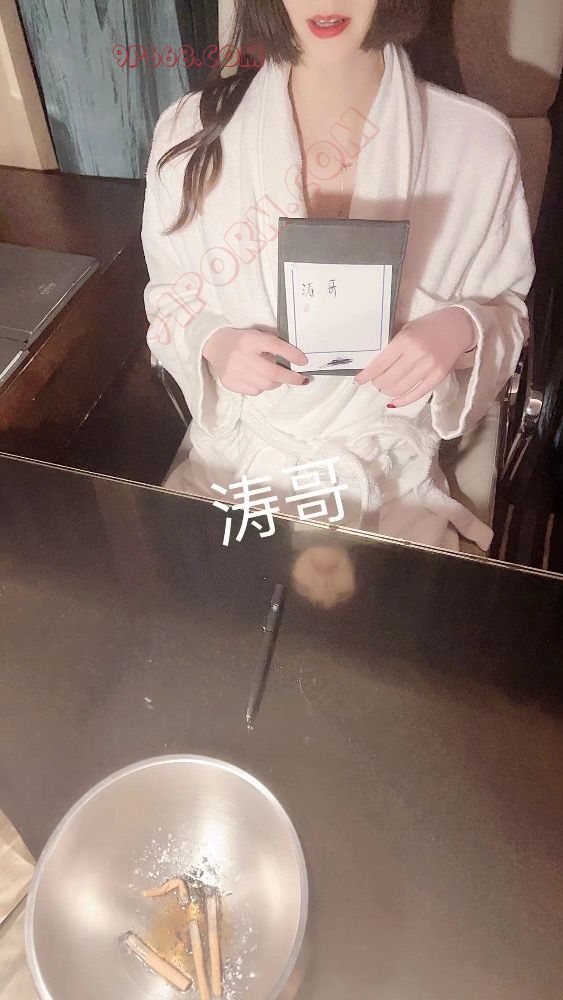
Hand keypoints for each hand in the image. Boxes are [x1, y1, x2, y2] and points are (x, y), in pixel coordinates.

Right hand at [203, 327, 308, 394]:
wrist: (213, 345)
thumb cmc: (241, 339)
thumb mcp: (256, 333)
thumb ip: (273, 340)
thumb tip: (295, 354)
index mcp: (249, 340)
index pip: (275, 346)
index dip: (292, 354)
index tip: (304, 362)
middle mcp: (242, 356)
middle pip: (272, 372)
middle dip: (291, 378)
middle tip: (302, 379)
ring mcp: (235, 372)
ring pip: (265, 385)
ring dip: (276, 382)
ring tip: (277, 377)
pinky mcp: (230, 383)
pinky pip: (254, 391)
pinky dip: (262, 387)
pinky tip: (259, 379)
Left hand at [355, 307, 477, 406]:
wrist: (459, 326)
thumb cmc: (429, 326)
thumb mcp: (407, 329)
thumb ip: (393, 347)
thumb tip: (374, 366)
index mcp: (405, 340)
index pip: (379, 364)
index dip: (366, 375)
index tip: (358, 380)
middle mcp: (416, 355)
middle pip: (387, 380)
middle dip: (377, 383)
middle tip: (376, 381)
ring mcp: (428, 368)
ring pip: (399, 389)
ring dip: (388, 391)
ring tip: (386, 387)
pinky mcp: (438, 377)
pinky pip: (416, 395)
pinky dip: (401, 401)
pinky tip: (394, 401)